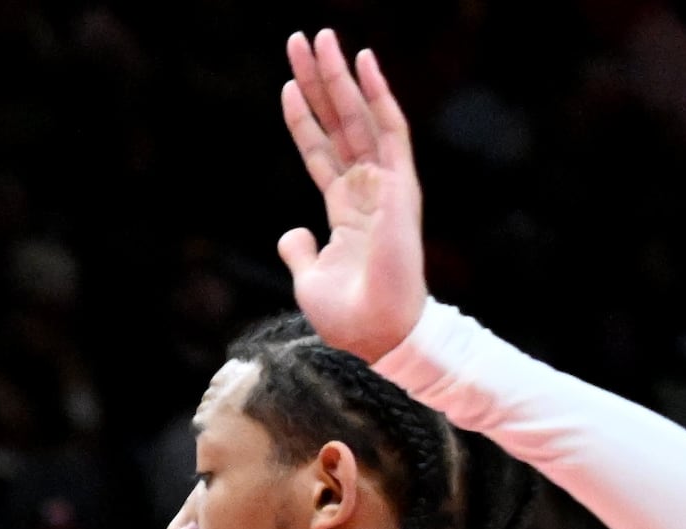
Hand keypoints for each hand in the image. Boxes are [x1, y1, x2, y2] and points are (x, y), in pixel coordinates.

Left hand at [276, 29, 427, 359]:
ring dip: (339, 76)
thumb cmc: (349, 316)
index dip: (303, 116)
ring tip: (321, 38)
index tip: (286, 83)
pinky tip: (363, 61)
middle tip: (301, 38)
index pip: (320, 150)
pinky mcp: (399, 184)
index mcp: (346, 207)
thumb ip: (301, 250)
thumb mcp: (310, 278)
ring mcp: (384, 182)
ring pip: (359, 115)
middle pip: (338, 121)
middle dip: (319, 80)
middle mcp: (367, 187)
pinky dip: (377, 94)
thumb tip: (290, 235)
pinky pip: (390, 128)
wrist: (377, 333)